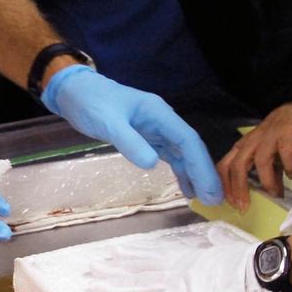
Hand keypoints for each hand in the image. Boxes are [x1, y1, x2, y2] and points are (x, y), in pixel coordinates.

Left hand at [42, 65, 223, 203]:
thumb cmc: (90, 102)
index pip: (187, 140)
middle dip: (204, 173)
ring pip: (182, 154)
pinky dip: (180, 173)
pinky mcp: (147, 138)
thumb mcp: (108, 122)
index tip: (210, 188)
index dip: (201, 165)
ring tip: (207, 199)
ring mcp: (156, 130)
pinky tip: (187, 189)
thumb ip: (129, 142)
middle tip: (216, 200)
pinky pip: (170, 157)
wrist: (74, 91)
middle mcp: (162, 121)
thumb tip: (152, 164)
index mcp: (158, 113)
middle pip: (190, 149)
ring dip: (195, 175)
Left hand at [87, 225, 282, 291]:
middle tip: (91, 270)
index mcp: (184, 257)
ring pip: (138, 284)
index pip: (151, 256)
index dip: (130, 255)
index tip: (113, 253)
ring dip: (114, 286)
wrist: (253, 268)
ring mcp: (176, 281)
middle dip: (112, 270)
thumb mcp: (225, 247)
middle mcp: (174, 267)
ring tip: (93, 288)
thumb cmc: (243, 260)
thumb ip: (216, 242)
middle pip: (137, 269)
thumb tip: (214, 237)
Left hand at [217, 102, 291, 209]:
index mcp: (241, 149)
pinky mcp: (286, 133)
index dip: (225, 186)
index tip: (231, 204)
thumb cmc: (276, 137)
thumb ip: (268, 175)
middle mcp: (250, 143)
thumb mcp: (267, 156)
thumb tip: (274, 195)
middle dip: (239, 188)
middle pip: (237, 165)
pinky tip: (291, 174)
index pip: (224, 167)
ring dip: (266, 179)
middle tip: (245, 207)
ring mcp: (268, 137)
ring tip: (274, 193)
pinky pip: (285, 150)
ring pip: (260, 159)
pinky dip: (288, 164)